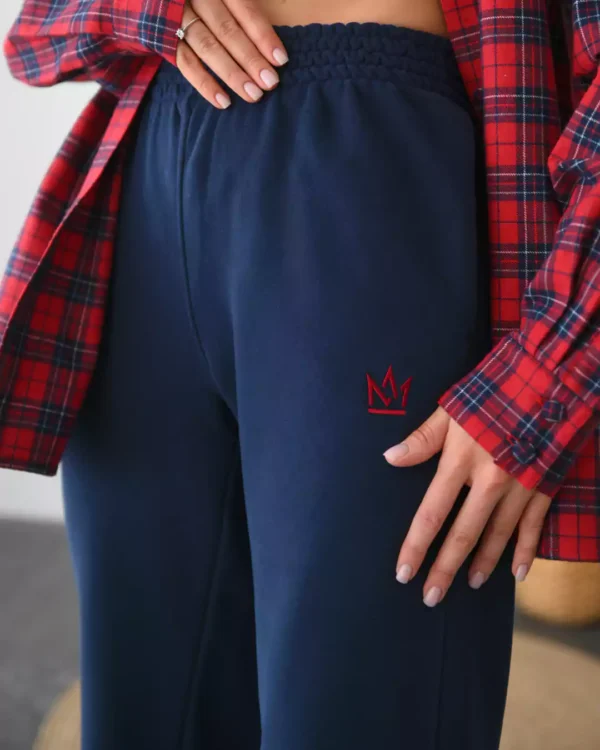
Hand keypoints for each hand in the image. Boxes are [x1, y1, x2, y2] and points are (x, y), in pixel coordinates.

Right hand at [176, 0, 288, 108]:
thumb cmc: (206, 2)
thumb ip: (243, 11)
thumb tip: (270, 41)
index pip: (245, 11)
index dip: (263, 35)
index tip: (280, 60)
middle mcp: (197, 0)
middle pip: (227, 31)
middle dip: (250, 59)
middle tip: (270, 83)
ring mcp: (178, 19)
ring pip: (208, 48)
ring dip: (232, 74)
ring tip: (253, 95)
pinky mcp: (166, 41)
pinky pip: (186, 64)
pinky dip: (204, 84)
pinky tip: (224, 102)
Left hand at [384, 406, 551, 606]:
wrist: (550, 380)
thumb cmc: (493, 391)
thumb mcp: (452, 409)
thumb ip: (423, 438)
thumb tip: (390, 458)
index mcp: (460, 461)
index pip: (430, 514)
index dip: (415, 546)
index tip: (403, 572)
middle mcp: (489, 482)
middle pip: (462, 535)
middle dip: (445, 569)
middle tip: (430, 597)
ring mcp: (520, 488)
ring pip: (497, 536)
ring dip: (482, 564)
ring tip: (469, 585)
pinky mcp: (544, 487)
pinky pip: (534, 527)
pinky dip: (526, 551)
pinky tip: (518, 574)